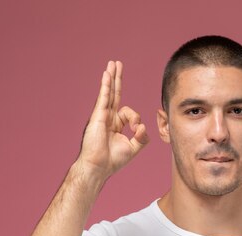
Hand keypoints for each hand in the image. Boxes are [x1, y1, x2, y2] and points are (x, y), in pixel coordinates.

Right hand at [77, 61, 149, 178]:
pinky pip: (103, 97)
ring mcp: (102, 115)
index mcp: (116, 124)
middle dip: (117, 79)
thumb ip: (142, 137)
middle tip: (117, 64)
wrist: (99, 167)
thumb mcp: (134, 148)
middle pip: (114, 94)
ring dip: (111, 78)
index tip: (136, 129)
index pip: (129, 113)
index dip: (136, 119)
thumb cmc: (113, 160)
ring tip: (113, 64)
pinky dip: (105, 86)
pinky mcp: (98, 116)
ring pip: (109, 93)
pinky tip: (107, 75)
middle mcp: (108, 117)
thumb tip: (143, 126)